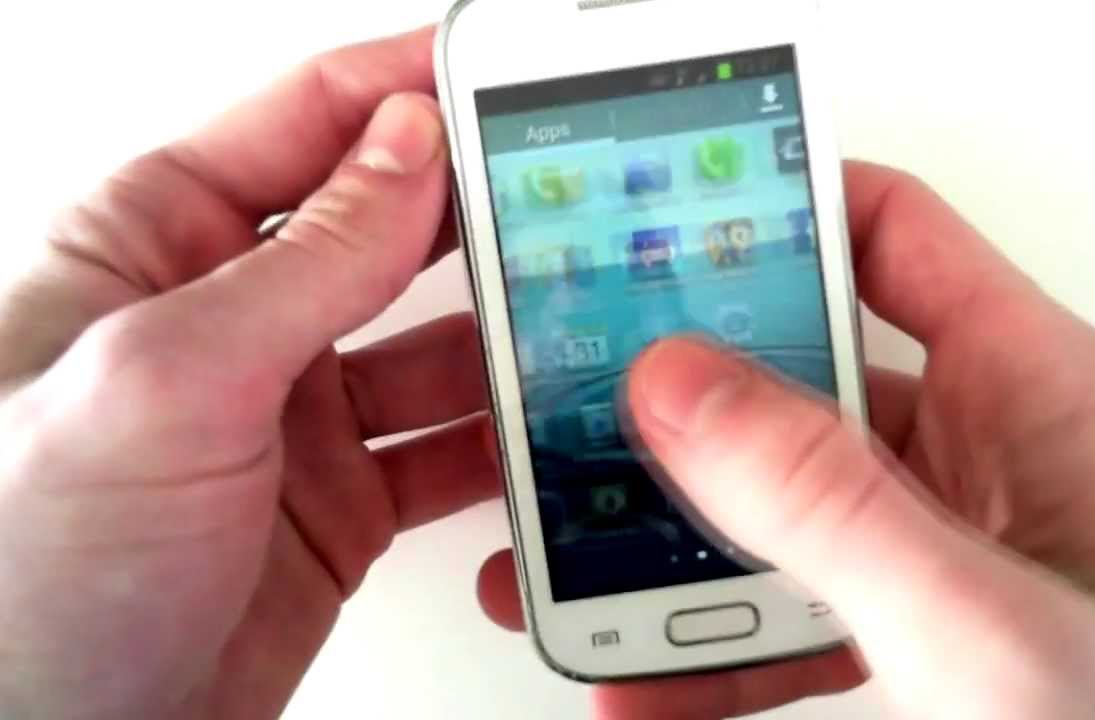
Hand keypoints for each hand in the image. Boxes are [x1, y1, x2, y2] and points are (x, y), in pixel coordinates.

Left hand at [0, 28, 510, 717]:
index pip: (301, 124)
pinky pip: (444, 445)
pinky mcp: (337, 502)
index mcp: (154, 247)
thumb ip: (305, 260)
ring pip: (431, 342)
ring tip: (575, 314)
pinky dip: (502, 439)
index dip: (403, 90)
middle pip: (382, 227)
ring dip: (505, 332)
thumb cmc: (23, 573)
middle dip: (475, 208)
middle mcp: (230, 321)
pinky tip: (543, 424)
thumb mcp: (168, 379)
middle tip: (566, 194)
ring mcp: (290, 415)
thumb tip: (406, 149)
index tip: (496, 79)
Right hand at [481, 163, 1094, 717]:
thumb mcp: (983, 619)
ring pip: (784, 499)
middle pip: (804, 372)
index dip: (773, 211)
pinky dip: (720, 641)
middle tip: (581, 411)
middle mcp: (989, 447)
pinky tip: (650, 677)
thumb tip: (685, 386)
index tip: (652, 235)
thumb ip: (831, 504)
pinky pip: (798, 603)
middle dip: (685, 402)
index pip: (889, 235)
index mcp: (1034, 388)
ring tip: (584, 565)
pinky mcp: (925, 621)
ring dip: (681, 538)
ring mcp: (951, 539)